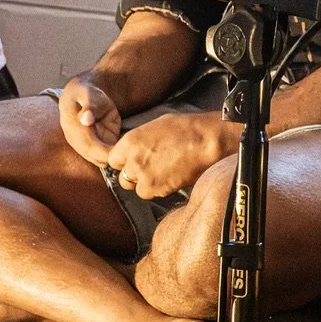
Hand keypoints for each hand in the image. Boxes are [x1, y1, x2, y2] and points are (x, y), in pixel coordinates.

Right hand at [58, 76, 122, 164]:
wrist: (85, 95)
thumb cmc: (86, 93)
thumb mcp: (88, 95)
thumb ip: (89, 107)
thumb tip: (86, 120)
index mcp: (73, 131)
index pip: (89, 148)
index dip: (103, 153)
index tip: (119, 152)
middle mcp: (79, 142)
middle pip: (96, 158)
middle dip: (112, 158)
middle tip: (129, 154)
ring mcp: (88, 145)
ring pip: (102, 160)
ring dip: (115, 158)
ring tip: (130, 153)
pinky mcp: (99, 144)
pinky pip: (108, 155)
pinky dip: (117, 155)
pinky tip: (128, 151)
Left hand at [105, 113, 233, 201]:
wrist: (207, 141)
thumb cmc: (186, 129)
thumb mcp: (155, 126)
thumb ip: (139, 141)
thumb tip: (134, 150)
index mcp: (130, 141)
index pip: (113, 160)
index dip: (124, 162)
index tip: (133, 161)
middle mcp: (132, 160)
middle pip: (123, 176)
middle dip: (134, 174)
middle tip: (151, 168)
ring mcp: (143, 176)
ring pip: (135, 188)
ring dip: (146, 184)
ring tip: (163, 173)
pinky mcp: (156, 189)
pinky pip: (150, 195)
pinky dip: (158, 190)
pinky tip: (170, 178)